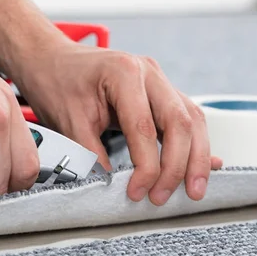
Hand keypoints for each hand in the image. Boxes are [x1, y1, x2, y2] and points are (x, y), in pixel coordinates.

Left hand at [15, 43, 222, 205]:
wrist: (50, 58)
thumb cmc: (56, 83)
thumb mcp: (68, 122)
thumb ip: (93, 155)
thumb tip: (115, 189)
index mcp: (125, 73)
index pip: (146, 128)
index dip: (147, 168)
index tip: (137, 193)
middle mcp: (149, 73)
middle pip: (181, 122)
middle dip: (180, 166)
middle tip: (166, 197)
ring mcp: (158, 80)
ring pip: (192, 120)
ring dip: (196, 157)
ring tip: (194, 190)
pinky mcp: (160, 93)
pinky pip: (185, 119)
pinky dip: (194, 145)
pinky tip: (206, 165)